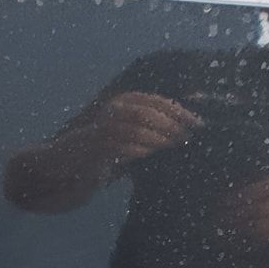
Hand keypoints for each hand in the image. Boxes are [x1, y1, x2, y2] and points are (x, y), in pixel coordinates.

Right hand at [77, 92, 201, 171]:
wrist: (71, 166)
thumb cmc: (107, 152)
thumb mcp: (132, 135)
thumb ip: (152, 128)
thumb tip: (185, 129)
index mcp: (125, 101)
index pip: (157, 102)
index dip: (179, 111)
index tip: (197, 123)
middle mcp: (114, 110)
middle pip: (147, 113)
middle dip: (170, 125)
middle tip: (186, 137)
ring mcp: (103, 128)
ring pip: (136, 129)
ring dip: (157, 138)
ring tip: (171, 147)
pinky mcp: (96, 148)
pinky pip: (121, 147)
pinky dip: (138, 151)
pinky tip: (149, 156)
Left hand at [228, 176, 268, 244]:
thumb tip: (250, 194)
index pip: (267, 187)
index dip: (246, 193)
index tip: (229, 198)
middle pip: (264, 204)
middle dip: (241, 210)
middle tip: (221, 215)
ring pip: (267, 221)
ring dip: (245, 225)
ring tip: (228, 227)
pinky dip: (258, 235)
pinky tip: (246, 235)